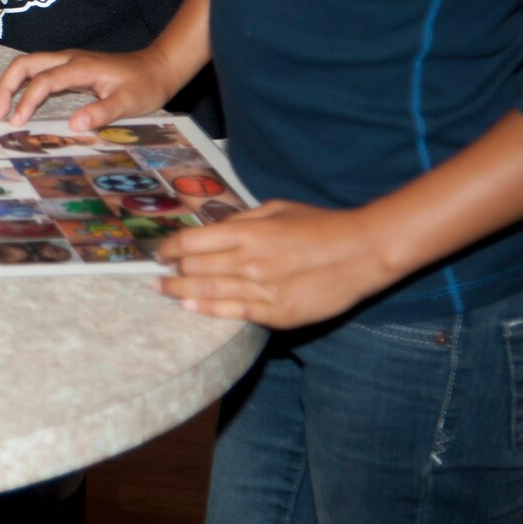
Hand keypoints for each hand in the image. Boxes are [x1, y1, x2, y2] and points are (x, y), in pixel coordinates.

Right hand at [0, 47, 179, 127]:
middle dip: (6, 86)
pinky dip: (21, 85)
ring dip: (10, 84)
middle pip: (25, 64)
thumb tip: (73, 125)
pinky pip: (37, 72)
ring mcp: (67, 61)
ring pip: (28, 65)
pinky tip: (18, 102)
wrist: (158, 67)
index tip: (16, 122)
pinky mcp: (69, 68)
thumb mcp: (130, 102)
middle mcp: (69, 59)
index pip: (43, 80)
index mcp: (80, 66)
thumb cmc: (146, 85)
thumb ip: (102, 112)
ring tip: (0, 109)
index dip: (27, 100)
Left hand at [157, 201, 394, 327]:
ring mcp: (262, 290)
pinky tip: (190, 308)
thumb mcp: (276, 209)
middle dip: (171, 271)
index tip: (159, 252)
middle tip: (158, 273)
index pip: (191, 242)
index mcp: (247, 233)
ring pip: (207, 294)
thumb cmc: (320, 225)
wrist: (364, 252)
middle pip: (194, 269)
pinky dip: (207, 311)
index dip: (169, 248)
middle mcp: (249, 262)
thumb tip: (212, 229)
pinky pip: (234, 313)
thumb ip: (240, 220)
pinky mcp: (278, 314)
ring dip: (179, 292)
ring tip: (162, 290)